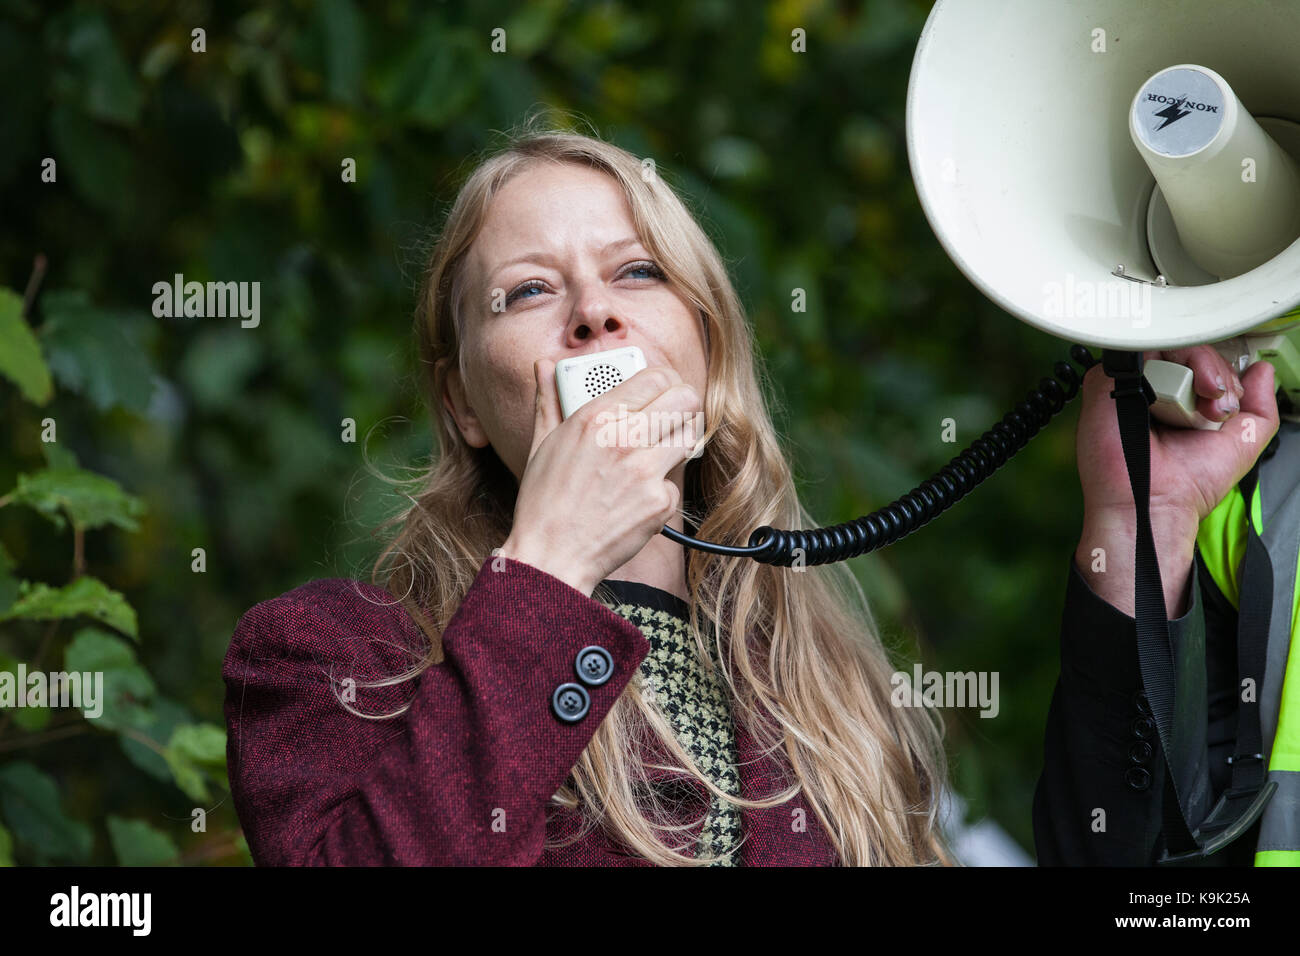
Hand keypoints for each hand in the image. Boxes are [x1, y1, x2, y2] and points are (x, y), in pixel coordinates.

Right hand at [498, 359, 701, 594]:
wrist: (551, 557)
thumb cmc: (543, 502)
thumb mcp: (542, 443)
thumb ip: (549, 399)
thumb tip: (544, 366)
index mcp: (595, 417)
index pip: (656, 376)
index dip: (665, 381)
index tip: (662, 391)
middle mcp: (623, 438)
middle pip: (685, 399)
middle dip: (683, 405)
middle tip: (673, 416)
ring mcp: (644, 471)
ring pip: (690, 437)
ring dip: (678, 443)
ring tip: (658, 453)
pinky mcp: (659, 502)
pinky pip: (675, 483)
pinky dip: (660, 491)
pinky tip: (637, 499)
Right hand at [1073, 345, 1278, 616]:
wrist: (1154, 501)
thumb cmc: (1189, 484)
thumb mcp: (1242, 443)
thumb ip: (1260, 408)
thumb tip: (1262, 371)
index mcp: (1182, 402)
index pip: (1205, 363)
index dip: (1224, 372)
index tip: (1230, 400)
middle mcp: (1156, 391)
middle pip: (1190, 350)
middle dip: (1217, 370)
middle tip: (1219, 402)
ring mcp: (1129, 386)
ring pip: (1167, 346)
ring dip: (1197, 364)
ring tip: (1204, 398)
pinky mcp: (1105, 384)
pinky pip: (1134, 351)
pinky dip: (1160, 359)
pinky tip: (1174, 388)